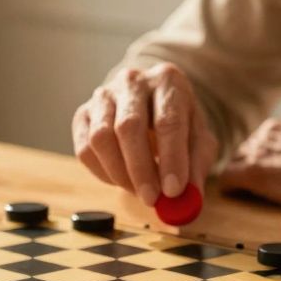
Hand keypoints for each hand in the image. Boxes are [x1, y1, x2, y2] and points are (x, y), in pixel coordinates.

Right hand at [72, 63, 219, 204]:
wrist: (150, 103)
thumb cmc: (177, 124)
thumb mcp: (198, 140)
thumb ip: (196, 168)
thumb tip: (188, 199)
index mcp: (168, 81)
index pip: (168, 120)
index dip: (171, 158)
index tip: (173, 191)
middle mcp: (133, 81)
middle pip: (129, 126)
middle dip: (140, 169)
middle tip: (152, 199)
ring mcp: (103, 95)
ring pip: (101, 138)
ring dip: (120, 174)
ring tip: (139, 190)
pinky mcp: (83, 113)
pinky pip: (84, 149)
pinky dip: (103, 173)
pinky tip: (121, 178)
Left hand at [219, 115, 280, 220]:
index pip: (264, 141)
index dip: (265, 159)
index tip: (271, 173)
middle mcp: (269, 130)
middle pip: (246, 150)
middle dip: (251, 167)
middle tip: (260, 187)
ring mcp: (258, 149)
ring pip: (236, 164)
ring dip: (241, 179)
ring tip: (248, 194)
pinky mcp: (251, 170)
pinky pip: (228, 179)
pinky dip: (231, 189)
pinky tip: (236, 197)